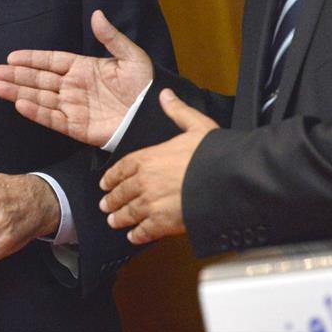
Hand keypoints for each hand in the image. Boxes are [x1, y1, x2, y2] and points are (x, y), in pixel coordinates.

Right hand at [0, 10, 152, 145]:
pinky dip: (36, 112)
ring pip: (40, 98)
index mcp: (84, 68)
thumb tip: (97, 14)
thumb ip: (111, 37)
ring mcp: (74, 107)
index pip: (52, 62)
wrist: (153, 115)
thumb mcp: (130, 56)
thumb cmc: (144, 85)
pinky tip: (20, 104)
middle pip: (40, 80)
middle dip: (17, 76)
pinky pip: (53, 118)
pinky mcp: (77, 127)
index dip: (32, 59)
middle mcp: (74, 87)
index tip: (12, 57)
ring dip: (19, 92)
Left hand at [100, 89, 218, 244]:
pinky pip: (144, 231)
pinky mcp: (163, 223)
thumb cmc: (213, 154)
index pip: (122, 167)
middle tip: (106, 205)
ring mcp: (152, 203)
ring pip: (129, 212)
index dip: (112, 176)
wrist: (226, 180)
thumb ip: (177, 111)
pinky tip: (134, 236)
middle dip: (112, 199)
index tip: (105, 183)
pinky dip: (137, 235)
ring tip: (114, 221)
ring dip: (119, 218)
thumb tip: (166, 95)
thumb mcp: (195, 125)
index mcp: (149, 157)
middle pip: (122, 192)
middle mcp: (145, 181)